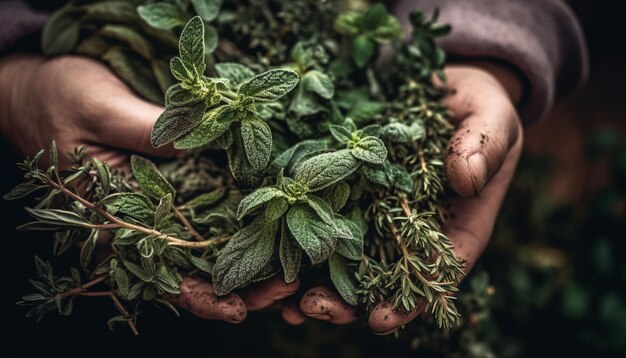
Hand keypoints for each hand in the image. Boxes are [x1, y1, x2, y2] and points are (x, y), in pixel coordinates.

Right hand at [0, 54, 298, 321]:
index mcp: (113, 218)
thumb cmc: (59, 97)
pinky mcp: (178, 181)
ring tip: (293, 268)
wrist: (45, 87)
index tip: (236, 309)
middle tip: (287, 286)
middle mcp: (142, 220)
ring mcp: (162, 203)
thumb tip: (201, 141)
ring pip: (209, 243)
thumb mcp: (99, 107)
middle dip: (242, 285)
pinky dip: (245, 218)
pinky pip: (213, 205)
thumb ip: (145, 127)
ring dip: (252, 258)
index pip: (158, 274)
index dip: (199, 296)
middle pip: (194, 268)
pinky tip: (278, 222)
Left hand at [295, 63, 523, 332]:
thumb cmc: (480, 109)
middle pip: (382, 279)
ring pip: (349, 258)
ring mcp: (380, 212)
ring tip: (282, 298)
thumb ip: (484, 148)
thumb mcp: (492, 121)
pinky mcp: (354, 189)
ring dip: (315, 280)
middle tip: (311, 309)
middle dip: (347, 302)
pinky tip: (273, 250)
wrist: (447, 89)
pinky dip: (302, 236)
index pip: (435, 275)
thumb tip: (466, 178)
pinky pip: (328, 216)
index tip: (379, 320)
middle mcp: (414, 230)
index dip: (409, 302)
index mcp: (457, 226)